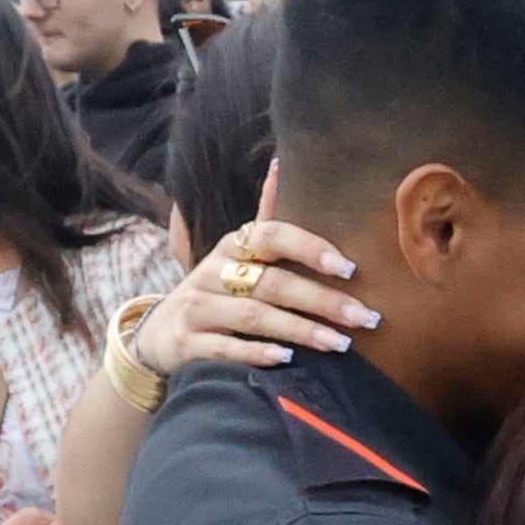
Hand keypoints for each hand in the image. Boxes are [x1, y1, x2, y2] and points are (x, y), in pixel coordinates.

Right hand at [138, 209, 371, 373]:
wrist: (158, 334)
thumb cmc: (214, 292)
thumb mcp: (234, 255)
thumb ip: (264, 219)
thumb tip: (280, 165)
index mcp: (232, 248)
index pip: (272, 236)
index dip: (310, 248)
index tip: (350, 267)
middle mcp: (212, 273)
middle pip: (272, 284)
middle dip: (323, 301)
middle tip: (366, 317)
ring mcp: (197, 308)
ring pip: (254, 317)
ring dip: (300, 330)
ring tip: (340, 343)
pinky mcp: (187, 343)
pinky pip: (224, 348)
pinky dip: (256, 354)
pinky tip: (287, 360)